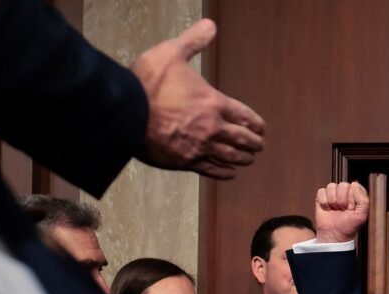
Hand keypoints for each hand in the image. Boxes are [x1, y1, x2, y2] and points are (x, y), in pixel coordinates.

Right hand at [130, 19, 265, 178]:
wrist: (125, 113)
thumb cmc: (147, 83)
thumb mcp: (171, 53)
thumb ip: (193, 41)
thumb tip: (210, 25)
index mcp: (213, 103)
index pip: (244, 116)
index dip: (256, 123)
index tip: (262, 128)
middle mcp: (212, 128)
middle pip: (242, 139)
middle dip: (253, 143)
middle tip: (260, 146)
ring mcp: (200, 147)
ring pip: (230, 157)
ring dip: (243, 158)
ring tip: (249, 160)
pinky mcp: (186, 161)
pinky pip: (211, 169)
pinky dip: (224, 172)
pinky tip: (230, 173)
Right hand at [315, 182, 369, 242]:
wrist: (334, 235)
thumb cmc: (349, 226)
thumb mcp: (362, 215)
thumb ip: (363, 200)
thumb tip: (355, 185)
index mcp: (357, 194)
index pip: (354, 186)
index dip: (352, 198)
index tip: (351, 209)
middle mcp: (345, 191)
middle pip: (342, 185)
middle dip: (342, 200)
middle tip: (343, 210)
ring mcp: (333, 193)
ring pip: (331, 186)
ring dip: (333, 201)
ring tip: (335, 210)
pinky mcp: (322, 197)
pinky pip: (321, 191)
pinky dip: (324, 202)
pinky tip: (327, 209)